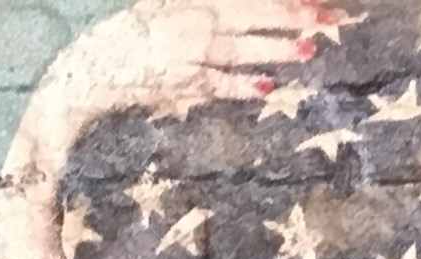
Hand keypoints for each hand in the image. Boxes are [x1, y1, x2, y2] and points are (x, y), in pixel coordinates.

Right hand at [48, 0, 343, 127]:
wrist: (91, 67)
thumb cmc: (136, 35)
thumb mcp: (169, 8)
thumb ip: (214, 11)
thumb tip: (252, 13)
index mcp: (191, 2)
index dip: (283, 1)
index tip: (315, 2)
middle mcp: (191, 22)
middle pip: (250, 15)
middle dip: (292, 17)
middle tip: (328, 19)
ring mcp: (185, 54)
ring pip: (237, 48)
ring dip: (274, 48)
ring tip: (308, 49)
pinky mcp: (177, 84)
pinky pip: (214, 85)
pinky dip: (239, 86)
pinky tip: (265, 87)